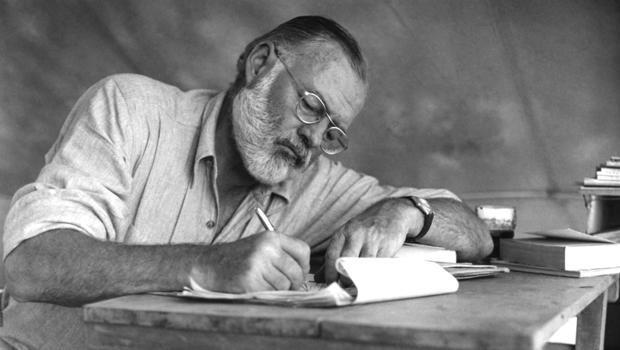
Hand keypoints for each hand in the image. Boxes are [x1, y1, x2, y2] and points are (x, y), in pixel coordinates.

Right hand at [190, 231, 309, 292]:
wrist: (208, 264)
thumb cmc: (238, 258)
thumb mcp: (260, 246)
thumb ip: (282, 254)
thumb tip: (305, 274)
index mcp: (271, 237)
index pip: (303, 250)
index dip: (304, 265)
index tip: (299, 272)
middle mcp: (266, 248)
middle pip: (296, 271)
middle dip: (294, 283)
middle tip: (286, 286)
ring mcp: (258, 265)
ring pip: (284, 285)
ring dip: (278, 290)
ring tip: (265, 285)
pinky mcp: (250, 281)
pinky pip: (270, 294)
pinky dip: (266, 295)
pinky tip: (256, 289)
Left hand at [324, 198, 421, 282]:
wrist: (392, 211)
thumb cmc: (367, 226)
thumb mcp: (348, 235)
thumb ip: (334, 255)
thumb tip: (319, 277)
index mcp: (344, 232)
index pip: (332, 255)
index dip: (329, 273)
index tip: (331, 284)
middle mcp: (357, 234)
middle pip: (346, 261)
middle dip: (344, 278)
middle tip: (345, 287)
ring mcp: (373, 239)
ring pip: (363, 265)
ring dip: (360, 279)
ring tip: (359, 285)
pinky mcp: (387, 245)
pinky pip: (379, 264)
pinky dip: (374, 274)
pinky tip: (372, 278)